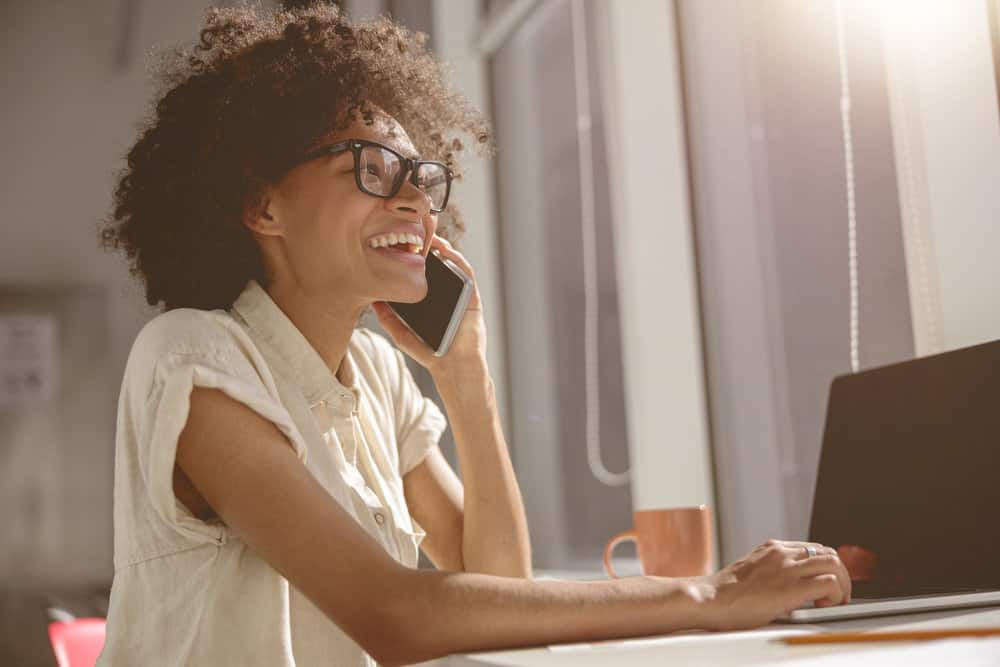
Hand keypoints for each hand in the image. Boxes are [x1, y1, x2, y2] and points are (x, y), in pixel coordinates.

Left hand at [372, 234, 487, 379]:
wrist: (453, 367)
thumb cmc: (430, 352)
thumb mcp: (402, 334)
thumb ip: (388, 319)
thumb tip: (374, 302)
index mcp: (431, 299)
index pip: (422, 272)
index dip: (412, 256)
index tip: (397, 244)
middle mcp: (447, 292)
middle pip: (437, 262)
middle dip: (426, 245)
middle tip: (412, 230)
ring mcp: (460, 293)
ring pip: (452, 262)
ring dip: (442, 246)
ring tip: (428, 233)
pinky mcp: (472, 296)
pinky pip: (467, 272)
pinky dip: (457, 258)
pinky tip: (445, 250)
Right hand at [696, 539, 851, 630]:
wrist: (710, 599)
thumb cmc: (725, 593)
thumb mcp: (751, 571)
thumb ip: (772, 572)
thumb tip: (790, 587)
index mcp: (772, 548)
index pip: (812, 548)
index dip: (825, 566)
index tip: (827, 581)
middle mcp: (782, 553)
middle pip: (828, 553)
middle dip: (839, 574)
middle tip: (836, 594)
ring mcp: (787, 569)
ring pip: (834, 564)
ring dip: (842, 584)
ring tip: (834, 601)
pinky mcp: (791, 588)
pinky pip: (829, 583)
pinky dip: (834, 595)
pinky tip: (823, 605)